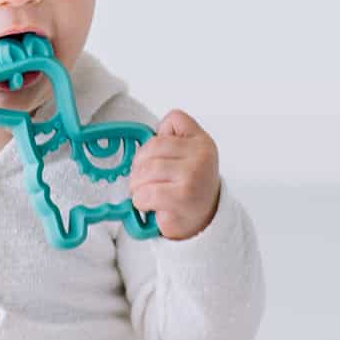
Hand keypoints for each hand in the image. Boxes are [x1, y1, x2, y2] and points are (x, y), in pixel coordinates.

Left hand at [128, 109, 220, 240]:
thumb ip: (170, 141)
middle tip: (143, 179)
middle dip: (139, 165)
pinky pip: (146, 192)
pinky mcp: (182, 197)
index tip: (160, 155)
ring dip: (137, 185)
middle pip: (152, 146)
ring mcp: (193, 175)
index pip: (174, 119)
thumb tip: (142, 141)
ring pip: (146, 169)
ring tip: (145, 192)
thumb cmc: (188, 188)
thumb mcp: (186, 157)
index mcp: (202, 141)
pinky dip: (140, 200)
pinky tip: (148, 204)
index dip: (160, 135)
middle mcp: (201, 155)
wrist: (202, 221)